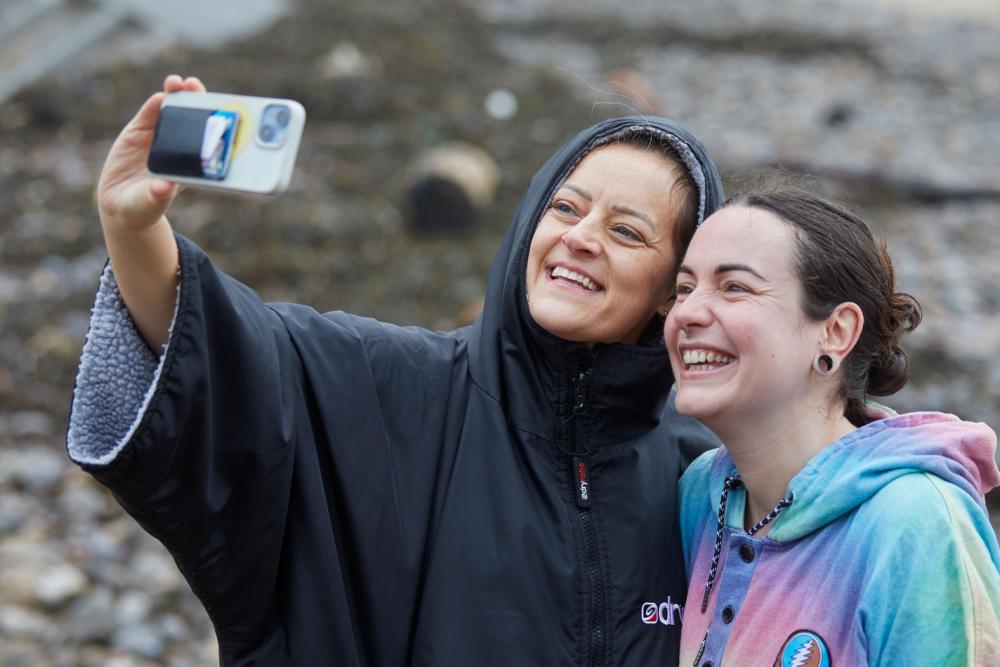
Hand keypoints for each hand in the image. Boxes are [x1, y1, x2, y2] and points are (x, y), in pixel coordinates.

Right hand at [97, 74, 205, 232]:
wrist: (120, 202)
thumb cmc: (143, 206)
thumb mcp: (148, 204)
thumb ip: (156, 197)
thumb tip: (163, 189)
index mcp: (191, 164)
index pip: (208, 140)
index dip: (214, 124)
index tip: (220, 112)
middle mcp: (180, 146)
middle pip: (193, 119)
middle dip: (197, 101)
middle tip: (196, 86)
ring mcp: (161, 136)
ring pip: (173, 110)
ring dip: (177, 95)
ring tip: (177, 83)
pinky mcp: (141, 131)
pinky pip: (150, 113)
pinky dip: (155, 104)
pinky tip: (160, 96)